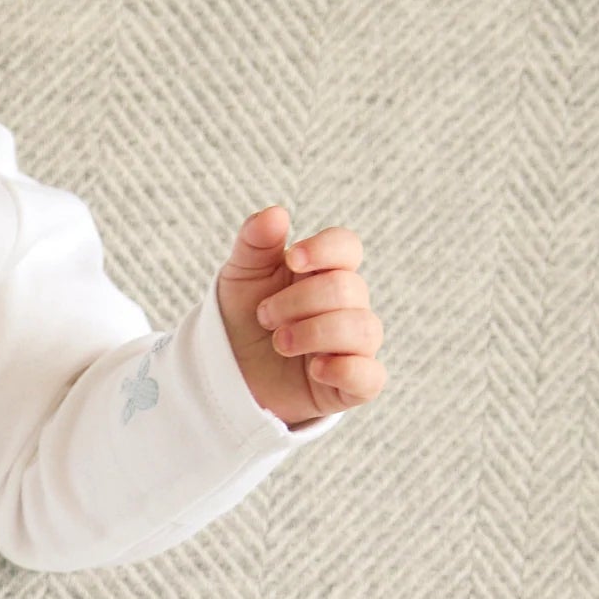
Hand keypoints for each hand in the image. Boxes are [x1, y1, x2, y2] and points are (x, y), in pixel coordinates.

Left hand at [216, 204, 386, 424]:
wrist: (227, 372)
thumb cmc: (242, 317)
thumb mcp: (241, 276)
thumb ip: (255, 242)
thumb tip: (278, 214)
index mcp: (324, 271)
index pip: (348, 247)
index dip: (325, 249)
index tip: (291, 259)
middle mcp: (347, 305)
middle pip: (348, 288)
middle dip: (299, 302)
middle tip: (264, 317)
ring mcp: (353, 346)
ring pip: (363, 328)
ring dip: (315, 333)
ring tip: (279, 343)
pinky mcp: (351, 385)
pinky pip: (370, 376)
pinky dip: (345, 369)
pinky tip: (315, 369)